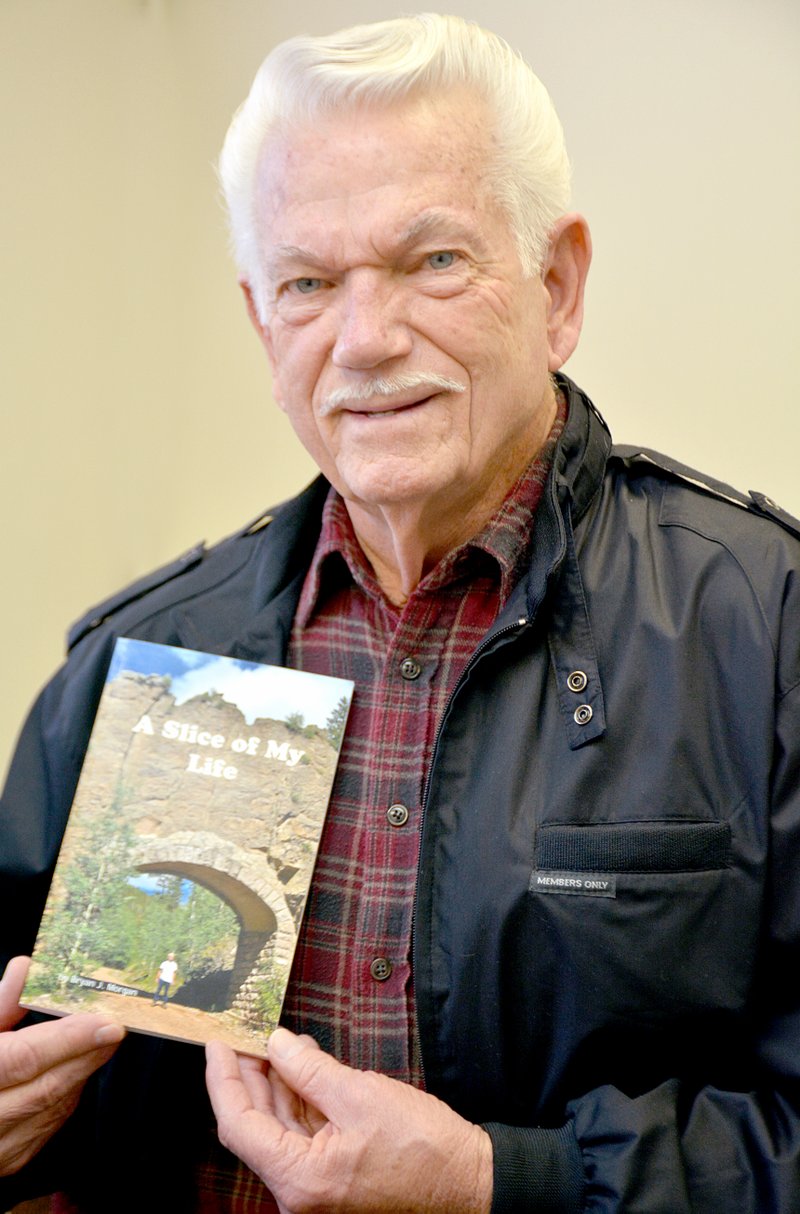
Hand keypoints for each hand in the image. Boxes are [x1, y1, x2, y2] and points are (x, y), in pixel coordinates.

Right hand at [0, 956, 125, 1174]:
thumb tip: (26, 968)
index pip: (22, 1060)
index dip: (68, 1040)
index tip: (107, 1023)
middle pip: (43, 1089)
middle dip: (84, 1056)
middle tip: (114, 1028)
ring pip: (49, 1111)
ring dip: (77, 1075)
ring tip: (97, 1043)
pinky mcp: (7, 1161)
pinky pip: (45, 1128)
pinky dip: (63, 1098)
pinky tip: (72, 1072)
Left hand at [206, 1027, 492, 1212]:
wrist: (470, 1184)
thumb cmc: (424, 1149)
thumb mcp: (361, 1095)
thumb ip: (310, 1070)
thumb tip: (277, 1045)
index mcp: (300, 1180)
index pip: (239, 1124)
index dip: (223, 1078)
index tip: (218, 1042)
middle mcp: (300, 1194)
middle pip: (256, 1127)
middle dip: (249, 1077)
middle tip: (246, 1034)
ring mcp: (316, 1190)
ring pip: (279, 1131)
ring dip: (276, 1086)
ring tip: (281, 1045)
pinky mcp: (333, 1181)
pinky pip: (303, 1138)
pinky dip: (299, 1102)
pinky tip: (304, 1071)